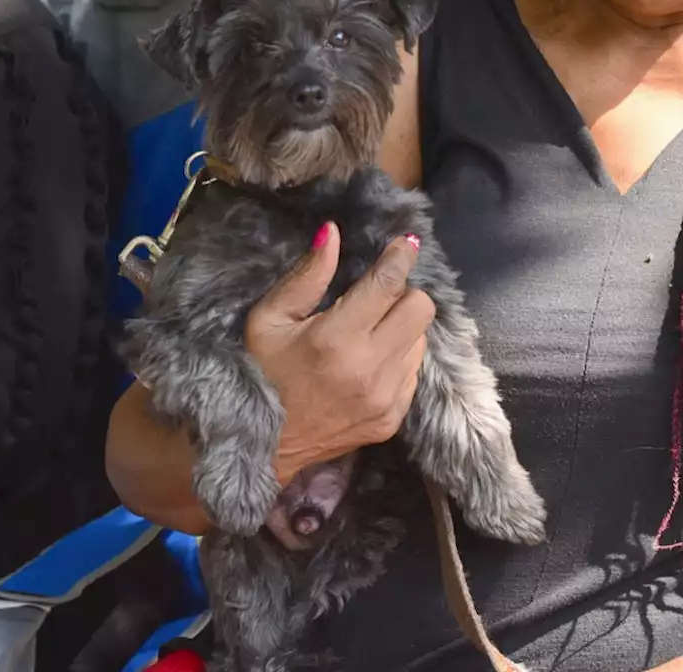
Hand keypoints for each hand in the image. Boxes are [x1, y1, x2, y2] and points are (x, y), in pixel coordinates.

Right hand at [244, 223, 433, 486]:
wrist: (262, 450)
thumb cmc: (260, 374)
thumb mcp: (269, 319)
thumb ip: (307, 276)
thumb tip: (333, 232)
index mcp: (336, 339)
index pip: (388, 285)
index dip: (399, 258)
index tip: (405, 242)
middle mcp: (370, 369)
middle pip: (421, 308)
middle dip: (403, 293)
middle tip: (377, 297)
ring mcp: (387, 398)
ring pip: (421, 338)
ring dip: (401, 327)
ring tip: (369, 332)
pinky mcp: (394, 419)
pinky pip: (414, 371)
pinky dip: (399, 357)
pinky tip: (369, 362)